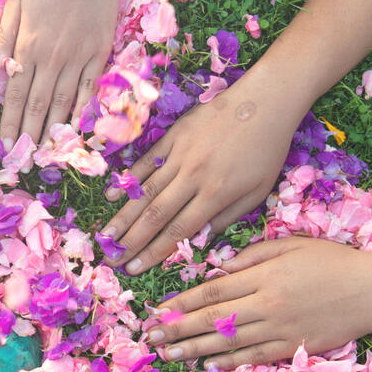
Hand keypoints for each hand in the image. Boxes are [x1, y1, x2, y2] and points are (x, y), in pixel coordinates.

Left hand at [0, 0, 122, 144]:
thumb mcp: (14, 0)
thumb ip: (2, 37)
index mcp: (26, 45)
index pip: (15, 95)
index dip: (11, 123)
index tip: (7, 146)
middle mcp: (51, 57)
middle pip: (38, 105)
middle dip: (30, 136)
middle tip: (25, 161)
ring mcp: (78, 57)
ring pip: (63, 102)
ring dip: (53, 130)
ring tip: (47, 153)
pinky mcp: (100, 53)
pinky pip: (89, 89)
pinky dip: (82, 110)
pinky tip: (75, 127)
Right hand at [101, 74, 301, 274]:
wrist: (266, 101)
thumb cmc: (267, 150)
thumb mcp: (257, 191)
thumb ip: (226, 218)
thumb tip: (197, 238)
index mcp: (215, 194)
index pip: (177, 231)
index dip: (152, 253)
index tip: (133, 270)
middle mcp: (193, 176)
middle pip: (155, 215)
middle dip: (131, 241)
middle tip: (111, 259)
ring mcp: (180, 154)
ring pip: (145, 191)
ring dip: (123, 216)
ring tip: (104, 236)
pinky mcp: (173, 136)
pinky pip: (146, 161)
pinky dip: (128, 179)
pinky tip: (112, 195)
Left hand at [147, 237, 371, 366]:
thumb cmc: (333, 262)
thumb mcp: (291, 244)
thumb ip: (252, 255)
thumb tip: (218, 269)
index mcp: (263, 275)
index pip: (212, 292)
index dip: (180, 303)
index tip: (157, 310)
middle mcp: (266, 304)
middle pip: (212, 319)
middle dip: (176, 328)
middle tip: (149, 337)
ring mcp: (279, 329)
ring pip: (227, 342)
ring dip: (193, 349)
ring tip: (168, 354)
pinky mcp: (292, 348)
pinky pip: (253, 357)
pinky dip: (227, 362)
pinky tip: (206, 364)